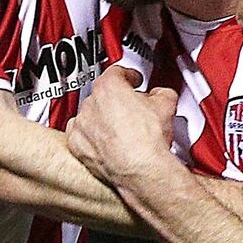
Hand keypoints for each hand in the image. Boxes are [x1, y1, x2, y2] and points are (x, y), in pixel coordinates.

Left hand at [66, 67, 177, 181]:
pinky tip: (107, 142)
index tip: (133, 81)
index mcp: (109, 87)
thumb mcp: (165, 104)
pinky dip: (91, 137)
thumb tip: (161, 96)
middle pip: (102, 94)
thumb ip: (160, 93)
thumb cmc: (148, 140)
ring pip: (90, 115)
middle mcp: (90, 104)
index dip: (128, 75)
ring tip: (122, 129)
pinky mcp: (77, 146)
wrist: (141, 169)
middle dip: (117, 101)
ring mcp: (82, 125)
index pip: (116, 73)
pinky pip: (81, 135)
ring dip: (103, 119)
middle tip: (133, 109)